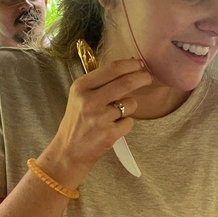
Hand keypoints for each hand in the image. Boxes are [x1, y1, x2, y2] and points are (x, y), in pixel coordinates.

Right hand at [39, 58, 150, 186]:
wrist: (69, 152)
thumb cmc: (77, 122)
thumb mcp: (80, 97)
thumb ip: (101, 82)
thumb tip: (129, 67)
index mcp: (81, 87)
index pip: (112, 69)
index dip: (130, 65)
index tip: (139, 64)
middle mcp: (89, 100)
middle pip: (126, 83)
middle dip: (142, 78)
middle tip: (148, 78)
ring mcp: (99, 118)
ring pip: (130, 104)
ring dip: (130, 107)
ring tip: (116, 114)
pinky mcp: (109, 134)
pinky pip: (129, 122)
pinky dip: (125, 124)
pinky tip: (113, 128)